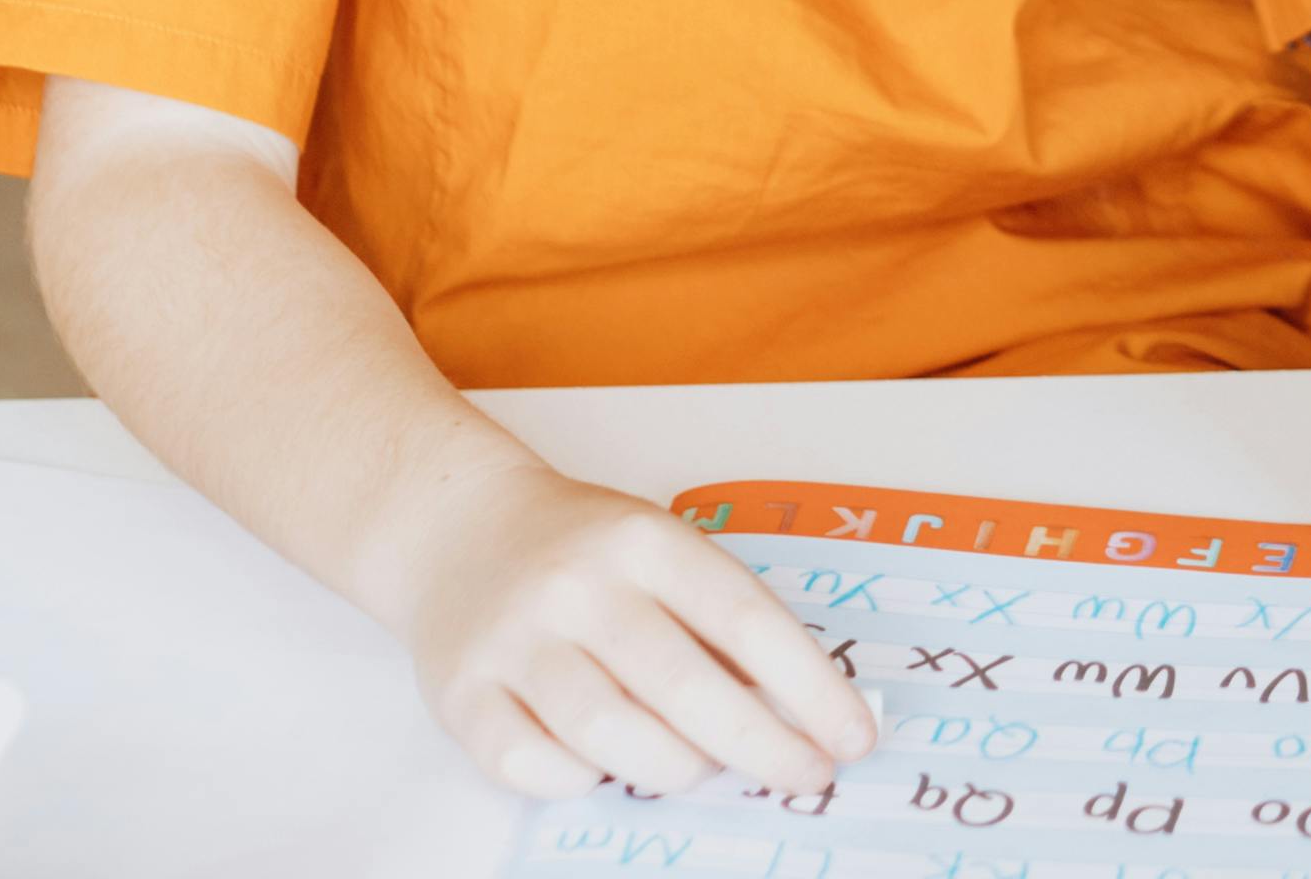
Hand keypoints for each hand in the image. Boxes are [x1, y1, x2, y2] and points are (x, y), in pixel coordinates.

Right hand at [380, 452, 879, 801]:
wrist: (458, 528)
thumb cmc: (584, 551)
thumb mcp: (662, 550)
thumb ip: (722, 620)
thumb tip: (806, 712)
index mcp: (643, 539)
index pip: (745, 619)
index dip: (809, 687)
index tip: (852, 737)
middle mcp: (577, 585)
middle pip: (682, 686)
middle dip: (761, 747)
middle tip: (806, 777)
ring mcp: (513, 640)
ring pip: (609, 735)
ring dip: (675, 766)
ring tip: (701, 767)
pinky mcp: (460, 693)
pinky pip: (531, 767)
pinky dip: (579, 781)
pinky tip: (603, 765)